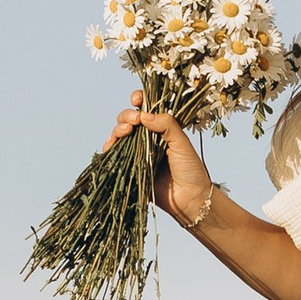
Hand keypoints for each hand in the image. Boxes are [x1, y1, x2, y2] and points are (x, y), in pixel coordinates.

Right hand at [103, 96, 213, 224]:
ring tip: (126, 132)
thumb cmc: (191, 170)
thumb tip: (144, 114)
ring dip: (118, 129)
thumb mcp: (182, 142)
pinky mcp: (129, 168)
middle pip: (128, 119)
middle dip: (127, 115)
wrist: (190, 199)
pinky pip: (114, 155)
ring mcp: (137, 153)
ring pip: (119, 134)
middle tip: (134, 121)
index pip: (146, 108)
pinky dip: (109, 147)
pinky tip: (112, 144)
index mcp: (161, 128)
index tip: (137, 100)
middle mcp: (147, 138)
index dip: (139, 100)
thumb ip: (166, 124)